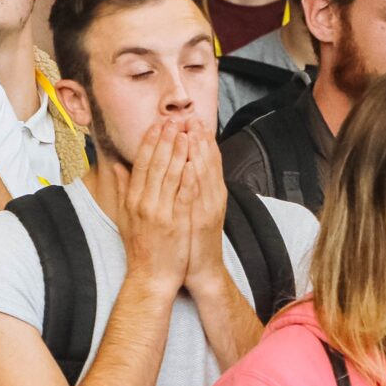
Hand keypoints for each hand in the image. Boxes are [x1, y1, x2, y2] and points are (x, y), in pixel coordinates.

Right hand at [112, 121, 195, 294]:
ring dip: (178, 151)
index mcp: (133, 200)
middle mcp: (144, 203)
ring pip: (170, 174)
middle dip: (165, 139)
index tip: (157, 125)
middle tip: (173, 120)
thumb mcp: (125, 217)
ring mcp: (159, 212)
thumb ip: (122, 190)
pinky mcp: (174, 222)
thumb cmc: (141, 248)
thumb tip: (117, 167)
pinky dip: (188, 175)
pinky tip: (194, 159)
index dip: (149, 142)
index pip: (141, 164)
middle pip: (155, 164)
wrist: (151, 277)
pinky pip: (182, 193)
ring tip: (186, 132)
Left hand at [179, 125, 232, 290]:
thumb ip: (181, 188)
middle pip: (208, 162)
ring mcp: (208, 208)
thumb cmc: (188, 239)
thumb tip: (174, 167)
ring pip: (205, 174)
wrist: (198, 269)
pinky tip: (190, 164)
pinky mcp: (203, 221)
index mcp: (205, 192)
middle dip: (199, 139)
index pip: (203, 160)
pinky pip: (198, 197)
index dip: (198, 139)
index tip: (189, 119)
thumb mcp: (185, 209)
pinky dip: (195, 180)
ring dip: (199, 152)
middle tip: (191, 116)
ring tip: (193, 131)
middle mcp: (211, 197)